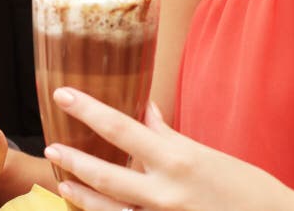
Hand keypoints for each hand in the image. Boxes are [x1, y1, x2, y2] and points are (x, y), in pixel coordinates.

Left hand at [43, 88, 293, 210]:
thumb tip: (142, 109)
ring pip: (109, 210)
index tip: (63, 94)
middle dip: (73, 160)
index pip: (120, 128)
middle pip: (105, 174)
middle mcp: (166, 193)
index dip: (87, 110)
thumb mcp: (203, 153)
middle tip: (50, 146)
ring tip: (62, 182)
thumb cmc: (243, 186)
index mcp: (176, 160)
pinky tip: (90, 208)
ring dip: (82, 196)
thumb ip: (166, 134)